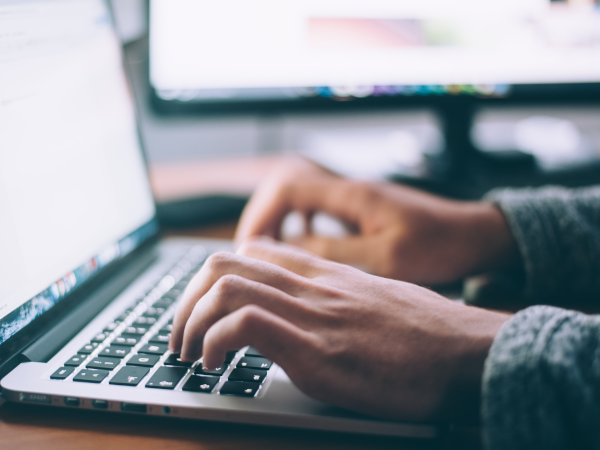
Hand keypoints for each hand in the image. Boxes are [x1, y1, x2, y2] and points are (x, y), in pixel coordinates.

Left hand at [170, 238, 509, 421]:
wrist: (471, 353)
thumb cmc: (430, 334)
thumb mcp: (378, 301)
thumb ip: (340, 298)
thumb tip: (314, 313)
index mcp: (326, 274)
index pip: (254, 251)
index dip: (215, 276)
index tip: (206, 308)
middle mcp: (313, 286)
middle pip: (225, 262)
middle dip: (187, 299)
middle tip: (181, 334)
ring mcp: (313, 314)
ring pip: (225, 286)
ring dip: (190, 321)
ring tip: (189, 353)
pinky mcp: (317, 350)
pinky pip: (245, 325)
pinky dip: (215, 343)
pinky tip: (215, 366)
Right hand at [235, 157, 518, 284]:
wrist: (474, 235)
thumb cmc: (439, 245)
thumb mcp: (386, 258)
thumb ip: (335, 252)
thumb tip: (289, 249)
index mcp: (352, 195)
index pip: (288, 187)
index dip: (261, 214)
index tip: (251, 247)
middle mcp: (348, 189)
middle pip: (285, 186)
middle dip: (262, 217)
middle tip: (252, 252)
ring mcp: (354, 198)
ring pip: (298, 196)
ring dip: (278, 220)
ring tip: (269, 252)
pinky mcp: (361, 209)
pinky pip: (316, 208)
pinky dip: (299, 224)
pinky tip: (302, 247)